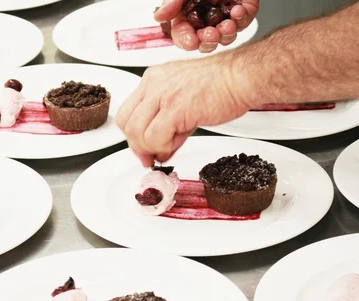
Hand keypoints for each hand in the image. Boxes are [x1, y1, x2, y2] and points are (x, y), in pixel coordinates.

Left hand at [116, 57, 250, 165]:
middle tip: (151, 156)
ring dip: (150, 148)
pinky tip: (175, 144)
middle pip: (127, 123)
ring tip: (168, 148)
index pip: (128, 112)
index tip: (143, 149)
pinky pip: (155, 137)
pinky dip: (163, 147)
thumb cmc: (221, 86)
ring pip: (137, 132)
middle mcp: (154, 84)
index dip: (132, 136)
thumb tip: (158, 152)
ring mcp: (162, 95)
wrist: (241, 77)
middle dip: (137, 146)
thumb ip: (167, 127)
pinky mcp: (175, 108)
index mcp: (153, 79)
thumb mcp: (184, 103)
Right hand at [155, 0, 259, 52]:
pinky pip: (243, 22)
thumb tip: (158, 17)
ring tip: (228, 25)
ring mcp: (224, 17)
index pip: (184, 35)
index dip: (186, 41)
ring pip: (225, 37)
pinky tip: (238, 10)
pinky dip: (242, 19)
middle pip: (205, 42)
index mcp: (187, 16)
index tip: (191, 41)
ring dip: (227, 34)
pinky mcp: (242, 11)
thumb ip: (172, 3)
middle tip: (211, 34)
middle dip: (208, 41)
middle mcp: (205, 20)